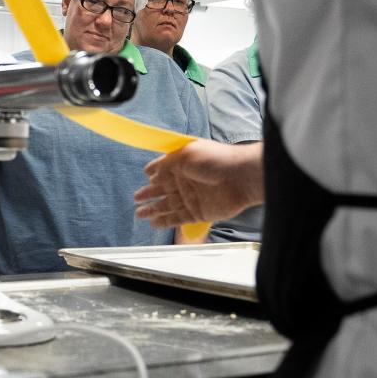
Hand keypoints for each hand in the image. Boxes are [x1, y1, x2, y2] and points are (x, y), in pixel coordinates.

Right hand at [135, 139, 263, 228]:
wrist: (241, 178)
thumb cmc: (216, 159)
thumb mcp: (186, 154)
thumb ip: (166, 164)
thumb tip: (151, 174)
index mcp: (182, 165)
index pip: (163, 169)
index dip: (153, 172)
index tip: (146, 174)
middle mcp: (185, 181)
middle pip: (162, 190)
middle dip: (148, 194)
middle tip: (136, 198)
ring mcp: (191, 198)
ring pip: (167, 206)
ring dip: (153, 210)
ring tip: (139, 213)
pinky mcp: (198, 213)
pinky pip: (177, 219)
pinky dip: (165, 222)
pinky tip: (154, 223)